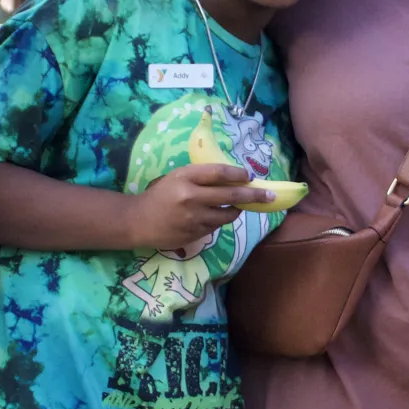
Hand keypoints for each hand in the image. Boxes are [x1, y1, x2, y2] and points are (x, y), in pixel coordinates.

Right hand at [128, 163, 266, 251]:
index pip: (220, 173)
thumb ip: (201, 177)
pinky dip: (218, 221)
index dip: (238, 174)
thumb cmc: (160, 195)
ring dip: (236, 211)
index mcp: (185, 178)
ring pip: (227, 215)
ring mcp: (194, 218)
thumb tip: (234, 179)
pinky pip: (215, 227)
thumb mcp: (177, 177)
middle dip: (254, 195)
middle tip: (269, 195)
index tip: (249, 176)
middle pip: (231, 196)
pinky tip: (209, 217)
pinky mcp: (195, 234)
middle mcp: (191, 197)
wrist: (138, 221)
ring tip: (237, 207)